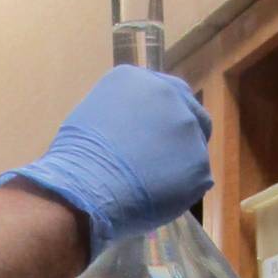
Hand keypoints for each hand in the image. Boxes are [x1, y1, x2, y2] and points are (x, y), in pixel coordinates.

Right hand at [0, 67, 212, 255]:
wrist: (86, 188)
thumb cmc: (77, 158)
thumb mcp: (96, 115)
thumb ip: (126, 113)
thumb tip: (136, 129)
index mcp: (138, 79)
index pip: (167, 92)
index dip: (164, 116)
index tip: (157, 135)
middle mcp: (169, 93)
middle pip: (191, 111)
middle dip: (182, 134)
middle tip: (167, 159)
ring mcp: (188, 128)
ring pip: (195, 148)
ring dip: (181, 163)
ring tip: (154, 184)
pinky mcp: (199, 163)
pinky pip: (195, 179)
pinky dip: (181, 190)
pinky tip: (157, 198)